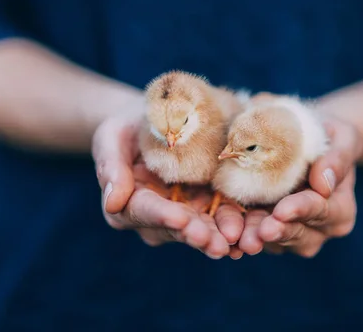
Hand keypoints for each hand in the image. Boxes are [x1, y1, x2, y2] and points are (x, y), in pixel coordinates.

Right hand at [92, 102, 230, 258]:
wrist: (155, 119)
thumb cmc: (127, 127)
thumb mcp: (112, 137)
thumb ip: (111, 167)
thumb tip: (113, 203)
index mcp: (127, 204)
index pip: (144, 211)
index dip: (162, 216)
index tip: (180, 218)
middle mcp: (156, 217)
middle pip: (177, 228)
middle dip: (198, 235)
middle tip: (217, 242)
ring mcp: (184, 214)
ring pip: (203, 229)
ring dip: (221, 236)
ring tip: (238, 241)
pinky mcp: (208, 206)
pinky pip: (222, 218)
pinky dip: (238, 226)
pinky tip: (252, 233)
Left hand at [238, 115, 362, 256]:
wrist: (310, 140)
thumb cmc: (329, 135)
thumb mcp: (341, 137)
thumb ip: (336, 158)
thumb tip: (324, 184)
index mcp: (341, 209)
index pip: (322, 211)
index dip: (301, 210)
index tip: (282, 210)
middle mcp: (320, 229)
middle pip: (300, 234)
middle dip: (279, 231)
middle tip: (261, 230)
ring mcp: (295, 234)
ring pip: (276, 241)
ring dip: (257, 236)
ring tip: (241, 236)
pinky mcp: (270, 233)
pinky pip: (256, 236)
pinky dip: (242, 232)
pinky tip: (227, 229)